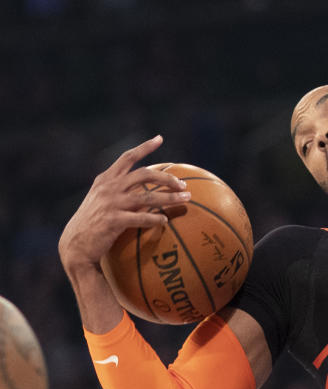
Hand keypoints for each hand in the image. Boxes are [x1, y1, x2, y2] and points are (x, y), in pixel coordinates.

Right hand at [58, 136, 187, 273]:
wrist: (75, 245)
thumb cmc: (93, 224)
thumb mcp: (102, 201)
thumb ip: (119, 191)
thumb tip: (145, 190)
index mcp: (105, 179)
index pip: (127, 157)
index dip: (144, 147)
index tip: (159, 138)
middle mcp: (108, 188)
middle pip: (144, 174)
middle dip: (166, 177)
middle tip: (183, 184)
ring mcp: (111, 203)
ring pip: (148, 197)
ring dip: (170, 198)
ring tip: (187, 199)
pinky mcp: (114, 220)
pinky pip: (142, 218)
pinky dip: (156, 218)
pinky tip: (165, 221)